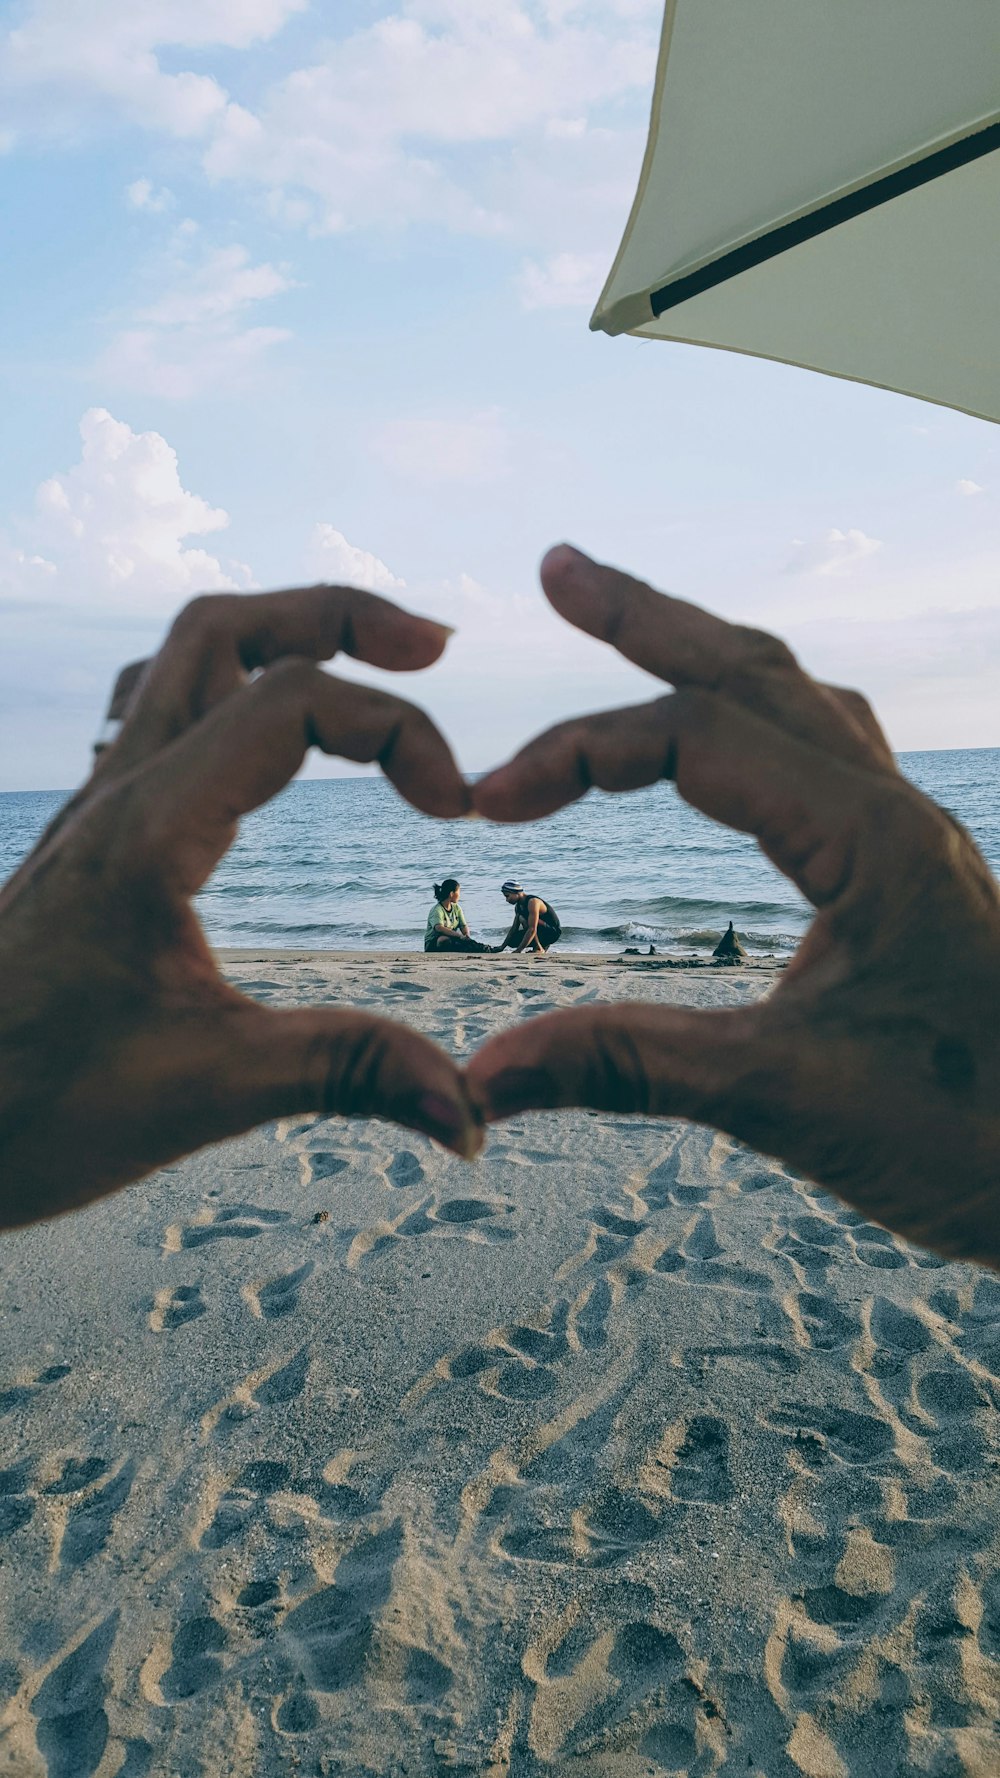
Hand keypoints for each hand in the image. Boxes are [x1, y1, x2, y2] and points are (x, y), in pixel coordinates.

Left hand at [0, 585, 481, 1226]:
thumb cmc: (31, 1107)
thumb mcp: (203, 1092)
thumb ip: (345, 1075)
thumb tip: (473, 1113)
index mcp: (149, 829)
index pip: (293, 699)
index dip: (397, 731)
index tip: (455, 812)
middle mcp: (117, 794)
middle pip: (227, 628)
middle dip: (339, 616)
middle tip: (435, 651)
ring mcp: (97, 810)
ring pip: (183, 659)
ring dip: (280, 637)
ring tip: (367, 668)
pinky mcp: (93, 841)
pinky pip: (156, 716)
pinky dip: (230, 692)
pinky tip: (269, 747)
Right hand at [469, 546, 999, 1265]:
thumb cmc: (972, 1135)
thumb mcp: (788, 1101)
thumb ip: (633, 1068)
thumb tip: (484, 1075)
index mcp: (868, 839)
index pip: (697, 736)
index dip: (580, 752)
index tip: (488, 803)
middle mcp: (891, 812)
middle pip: (753, 672)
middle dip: (647, 618)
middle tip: (556, 570)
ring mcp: (906, 838)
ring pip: (796, 702)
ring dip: (705, 654)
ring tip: (629, 620)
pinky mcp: (907, 874)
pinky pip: (825, 755)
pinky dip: (753, 720)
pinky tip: (726, 744)